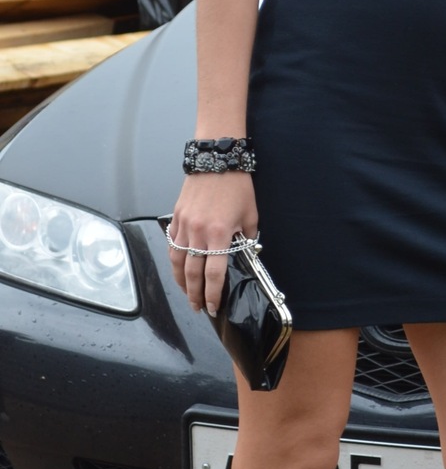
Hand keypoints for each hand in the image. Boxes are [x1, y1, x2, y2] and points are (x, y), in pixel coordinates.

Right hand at [167, 172, 257, 316]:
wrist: (216, 161)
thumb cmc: (237, 187)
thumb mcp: (251, 215)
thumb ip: (247, 238)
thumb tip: (245, 254)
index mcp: (219, 234)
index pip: (214, 274)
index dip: (213, 294)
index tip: (214, 306)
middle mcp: (198, 232)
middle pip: (192, 273)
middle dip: (195, 294)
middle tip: (198, 307)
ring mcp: (184, 225)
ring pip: (177, 261)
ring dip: (181, 282)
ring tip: (187, 294)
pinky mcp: (176, 218)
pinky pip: (171, 245)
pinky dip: (174, 260)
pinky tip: (178, 269)